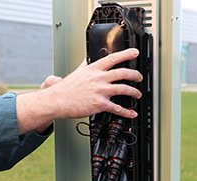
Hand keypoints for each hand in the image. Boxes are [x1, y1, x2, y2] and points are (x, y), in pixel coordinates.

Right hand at [16, 48, 142, 133]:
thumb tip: (88, 59)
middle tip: (139, 77)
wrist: (57, 101)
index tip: (135, 52)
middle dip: (135, 74)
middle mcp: (98, 78)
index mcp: (93, 70)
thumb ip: (85, 65)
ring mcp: (100, 91)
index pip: (113, 58)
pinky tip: (131, 113)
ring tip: (138, 94)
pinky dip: (127, 111)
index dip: (126, 54)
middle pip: (123, 73)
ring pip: (124, 89)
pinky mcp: (99, 104)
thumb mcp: (76, 72)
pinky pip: (117, 108)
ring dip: (134, 92)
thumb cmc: (64, 89)